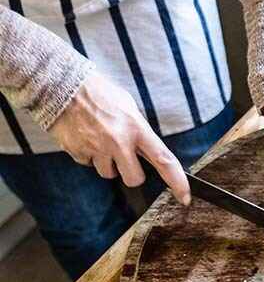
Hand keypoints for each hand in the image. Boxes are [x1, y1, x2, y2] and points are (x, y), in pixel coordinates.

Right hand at [48, 71, 189, 203]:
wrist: (61, 84)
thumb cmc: (99, 93)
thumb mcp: (128, 107)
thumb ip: (140, 131)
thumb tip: (147, 150)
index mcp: (136, 128)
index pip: (164, 160)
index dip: (177, 182)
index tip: (185, 197)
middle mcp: (118, 142)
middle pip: (134, 179)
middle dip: (131, 173)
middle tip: (123, 156)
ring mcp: (96, 148)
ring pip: (108, 174)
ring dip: (107, 163)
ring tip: (100, 140)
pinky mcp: (77, 151)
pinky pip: (88, 164)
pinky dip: (88, 155)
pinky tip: (85, 137)